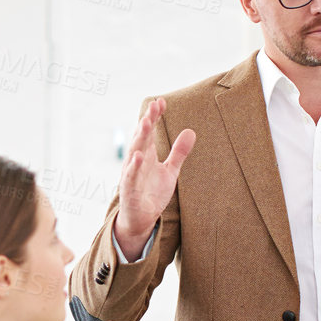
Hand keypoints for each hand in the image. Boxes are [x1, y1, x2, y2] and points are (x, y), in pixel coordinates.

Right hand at [113, 97, 195, 260]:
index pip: (150, 131)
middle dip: (147, 121)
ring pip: (135, 152)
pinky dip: (134, 167)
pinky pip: (131, 177)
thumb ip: (179, 152)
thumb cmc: (152, 192)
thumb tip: (191, 131)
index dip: (155, 117)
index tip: (161, 102)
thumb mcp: (170, 171)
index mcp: (147, 154)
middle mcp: (137, 161)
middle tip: (154, 106)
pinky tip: (138, 156)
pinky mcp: (129, 190)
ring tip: (146, 122)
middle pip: (142, 137)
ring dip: (140, 137)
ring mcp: (132, 174)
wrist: (140, 219)